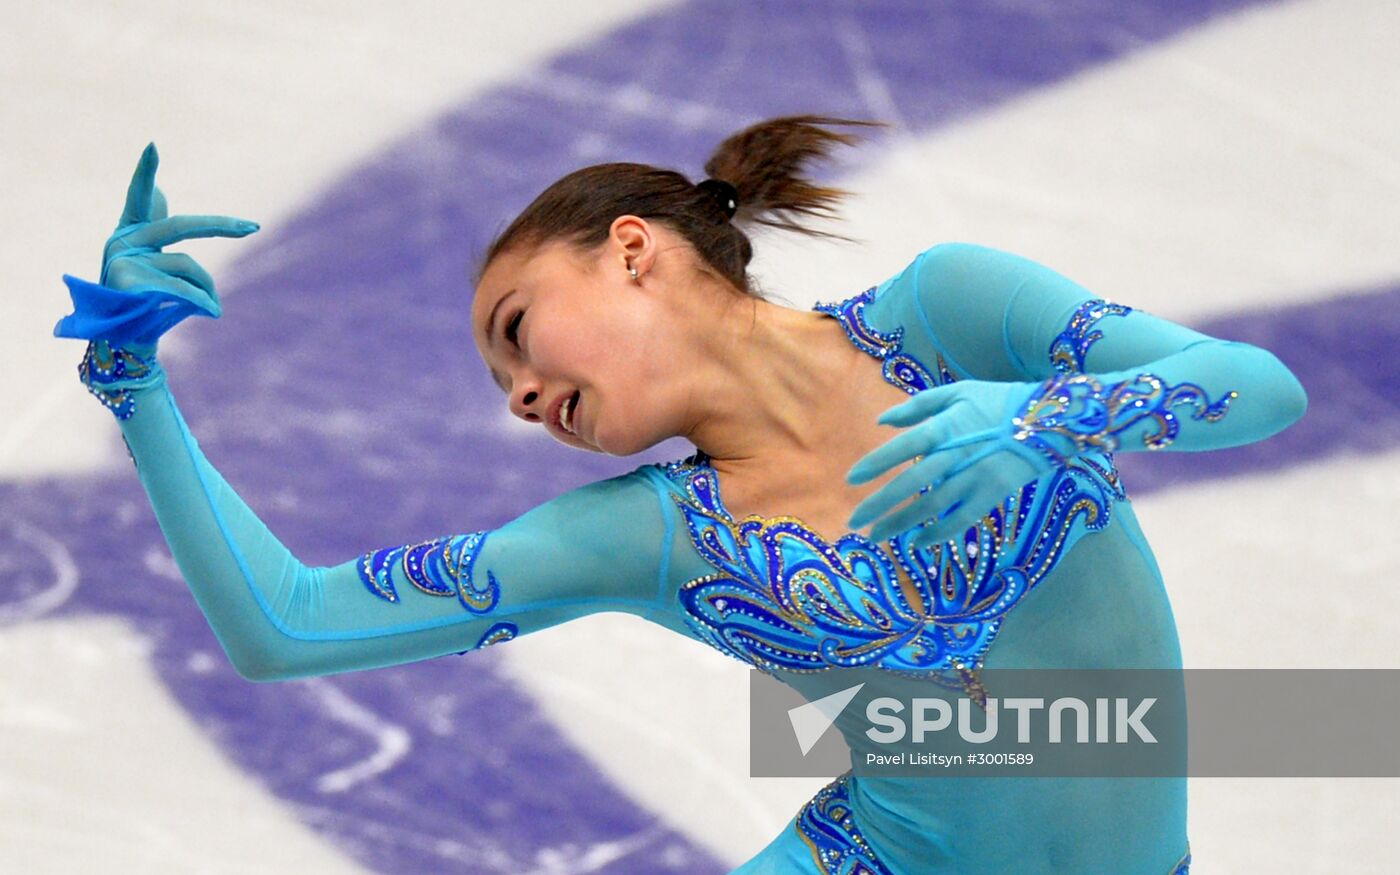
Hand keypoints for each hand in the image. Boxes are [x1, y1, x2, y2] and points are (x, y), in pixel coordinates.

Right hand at [54, 142, 259, 348]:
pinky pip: (185, 289)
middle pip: (181, 225)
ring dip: (207, 288)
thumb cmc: (144, 302)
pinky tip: (209, 314)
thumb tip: (160, 190)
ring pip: (188, 265)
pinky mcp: (129, 285)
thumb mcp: (151, 263)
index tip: (153, 145)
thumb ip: (158, 230)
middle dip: (221, 225)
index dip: (145, 172)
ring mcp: (122, 263)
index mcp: (129, 234)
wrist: (125, 344)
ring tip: (208, 308)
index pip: (138, 198)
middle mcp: (121, 243)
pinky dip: (204, 302)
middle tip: (253, 225)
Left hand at [845, 380, 1063, 547]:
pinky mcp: (991, 495)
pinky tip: (917, 544)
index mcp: (946, 426)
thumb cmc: (997, 402)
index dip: (876, 463)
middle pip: (912, 483)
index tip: (851, 479)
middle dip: (880, 504)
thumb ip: (918, 406)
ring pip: (932, 506)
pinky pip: (961, 519)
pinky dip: (938, 534)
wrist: (1048, 419)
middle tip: (854, 521)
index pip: (903, 447)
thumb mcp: (958, 392)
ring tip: (876, 536)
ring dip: (901, 523)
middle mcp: (956, 454)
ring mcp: (975, 477)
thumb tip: (882, 420)